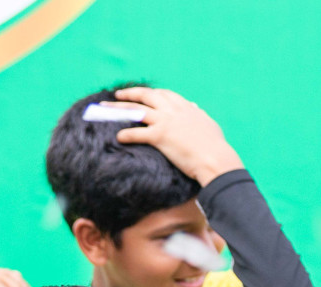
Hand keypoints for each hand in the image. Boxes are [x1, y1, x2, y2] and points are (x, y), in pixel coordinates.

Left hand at [111, 87, 242, 185]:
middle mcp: (173, 110)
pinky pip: (137, 133)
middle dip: (129, 94)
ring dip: (118, 109)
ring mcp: (166, 122)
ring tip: (104, 109)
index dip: (149, 93)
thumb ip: (198, 113)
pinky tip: (118, 137)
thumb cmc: (214, 146)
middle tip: (116, 95)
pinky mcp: (160, 136)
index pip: (163, 94)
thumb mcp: (207, 124)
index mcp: (185, 107)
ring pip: (136, 110)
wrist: (215, 159)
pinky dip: (126, 134)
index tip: (140, 93)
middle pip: (146, 96)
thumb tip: (194, 106)